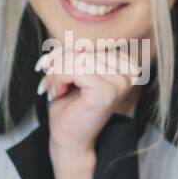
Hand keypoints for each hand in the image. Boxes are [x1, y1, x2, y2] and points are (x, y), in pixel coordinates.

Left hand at [39, 43, 140, 157]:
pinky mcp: (106, 92)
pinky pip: (74, 68)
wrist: (68, 140)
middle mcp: (128, 71)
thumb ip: (75, 51)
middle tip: (49, 81)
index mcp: (124, 64)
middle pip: (84, 47)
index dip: (66, 51)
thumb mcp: (72, 71)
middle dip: (59, 62)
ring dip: (56, 72)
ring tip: (53, 88)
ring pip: (77, 57)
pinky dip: (58, 78)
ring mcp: (120, 82)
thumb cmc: (70, 107)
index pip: (91, 41)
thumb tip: (64, 38)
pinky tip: (57, 92)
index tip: (49, 67)